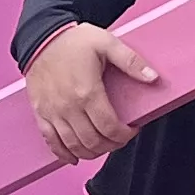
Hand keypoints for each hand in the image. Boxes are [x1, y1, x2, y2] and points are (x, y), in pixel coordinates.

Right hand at [26, 22, 156, 160]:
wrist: (41, 37)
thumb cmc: (74, 40)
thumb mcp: (108, 43)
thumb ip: (132, 62)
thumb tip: (153, 77)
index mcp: (88, 92)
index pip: (109, 127)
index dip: (124, 135)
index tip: (132, 130)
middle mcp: (68, 106)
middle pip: (92, 141)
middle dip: (111, 145)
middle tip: (120, 138)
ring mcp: (52, 112)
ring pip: (73, 145)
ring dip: (91, 152)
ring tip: (103, 145)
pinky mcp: (40, 112)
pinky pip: (50, 141)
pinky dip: (63, 154)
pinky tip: (74, 157)